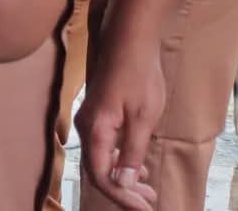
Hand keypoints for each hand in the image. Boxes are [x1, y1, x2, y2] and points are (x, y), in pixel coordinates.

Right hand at [77, 28, 165, 210]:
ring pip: (100, 159)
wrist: (129, 42)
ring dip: (123, 177)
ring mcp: (90, 120)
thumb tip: (122, 183)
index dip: (121, 197)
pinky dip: (119, 161)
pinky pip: (103, 147)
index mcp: (95, 131)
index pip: (101, 176)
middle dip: (123, 191)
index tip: (145, 209)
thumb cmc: (139, 78)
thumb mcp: (142, 119)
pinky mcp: (98, 114)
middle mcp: (86, 128)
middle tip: (150, 202)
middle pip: (98, 170)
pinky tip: (137, 164)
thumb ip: (131, 152)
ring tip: (148, 189)